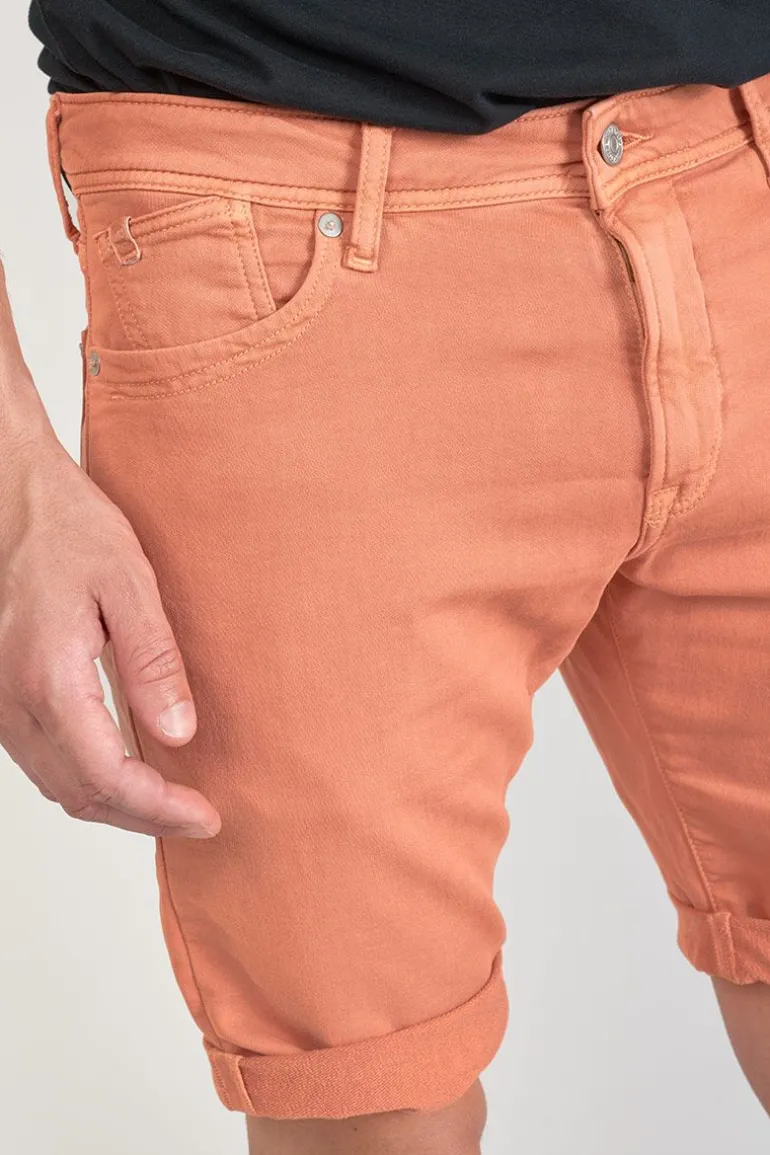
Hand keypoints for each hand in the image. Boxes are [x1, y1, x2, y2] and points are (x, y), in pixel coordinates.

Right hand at [0, 430, 220, 837]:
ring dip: (115, 804)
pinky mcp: (2, 694)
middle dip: (143, 818)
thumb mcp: (127, 583)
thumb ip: (153, 662)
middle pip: (80, 795)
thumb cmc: (66, 528)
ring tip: (170, 802)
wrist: (11, 499)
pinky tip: (125, 768)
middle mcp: (13, 701)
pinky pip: (43, 760)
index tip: (205, 815)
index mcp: (48, 678)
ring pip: (58, 785)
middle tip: (197, 817)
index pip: (106, 777)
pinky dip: (87, 779)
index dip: (160, 809)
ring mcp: (0, 702)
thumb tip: (178, 732)